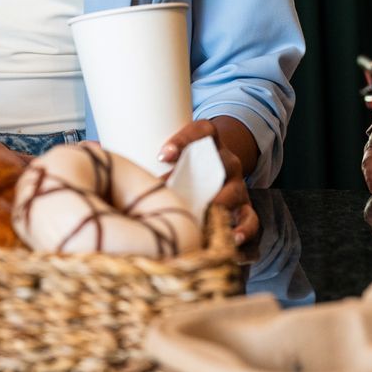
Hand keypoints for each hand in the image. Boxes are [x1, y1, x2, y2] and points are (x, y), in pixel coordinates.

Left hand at [159, 119, 258, 245]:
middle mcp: (227, 160)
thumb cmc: (187, 162)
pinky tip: (233, 240)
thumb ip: (156, 156)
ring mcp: (238, 185)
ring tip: (205, 220)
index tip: (162, 155)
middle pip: (219, 165)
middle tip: (178, 198)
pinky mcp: (244, 207)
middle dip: (197, 183)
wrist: (217, 166)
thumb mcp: (176, 153)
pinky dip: (244, 230)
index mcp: (210, 140)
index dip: (183, 140)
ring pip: (235, 194)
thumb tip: (120, 165)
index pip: (201, 131)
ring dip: (219, 207)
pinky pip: (250, 219)